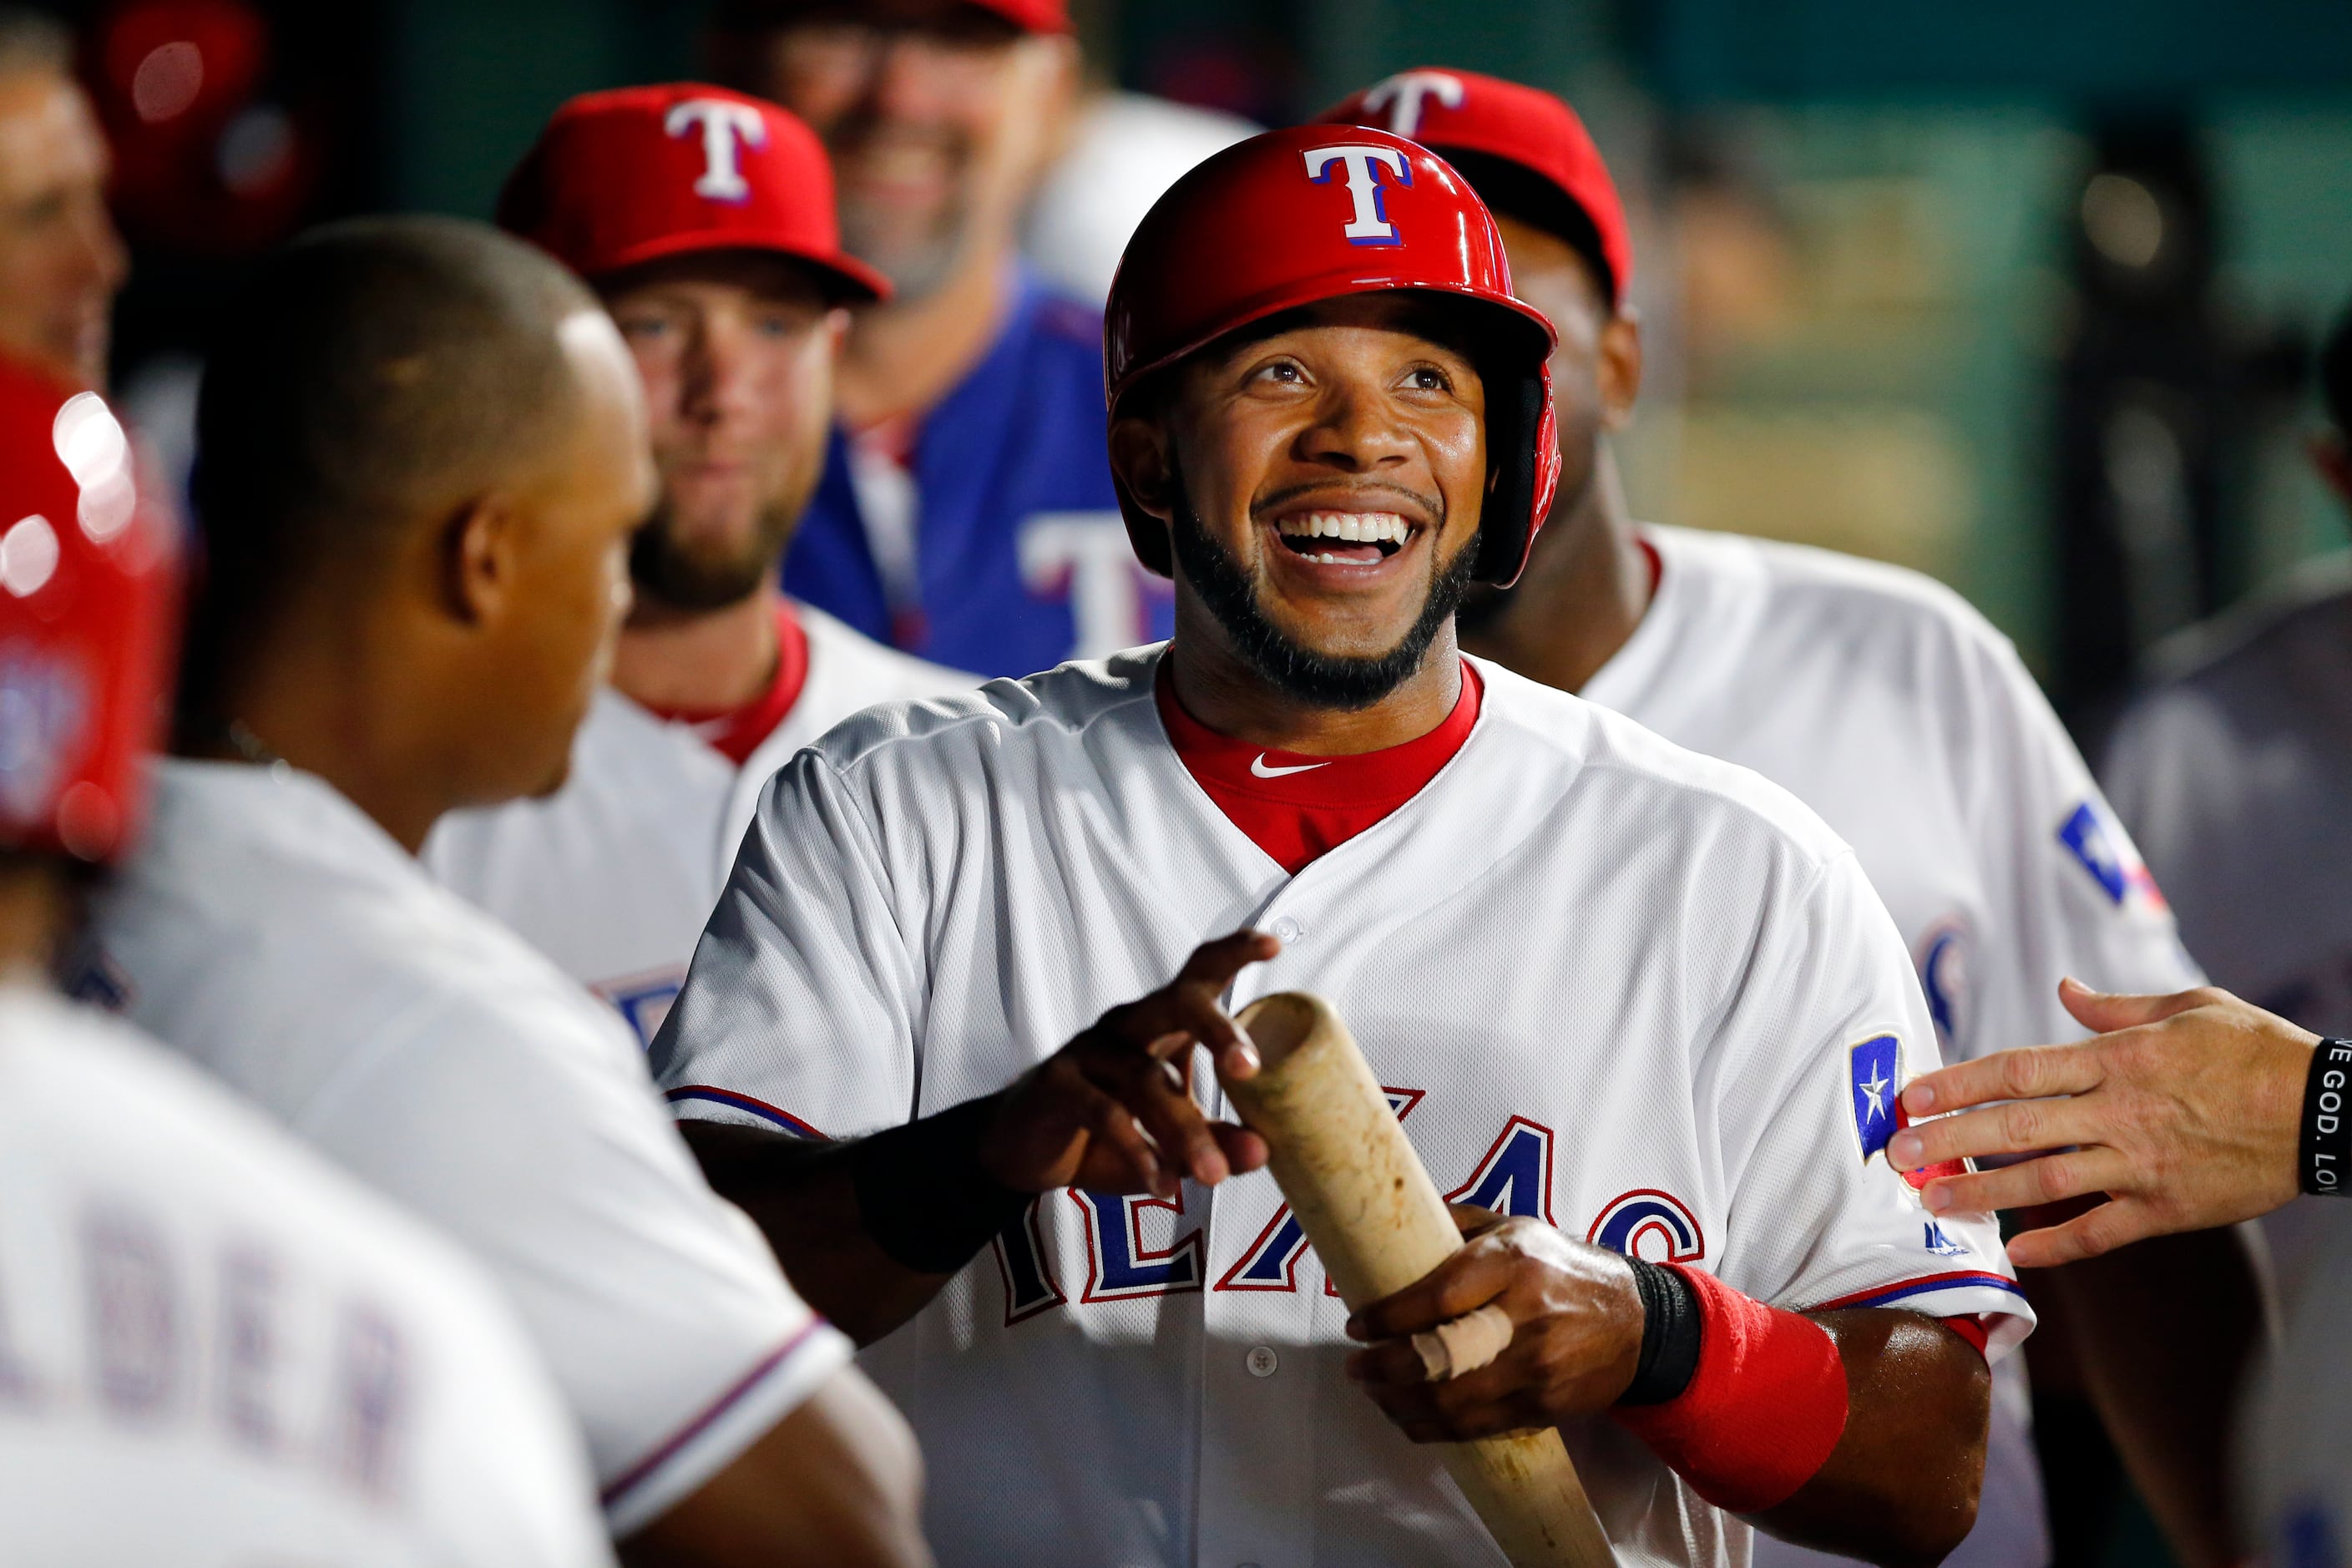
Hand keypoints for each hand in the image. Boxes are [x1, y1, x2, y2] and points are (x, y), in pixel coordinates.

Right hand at [976, 929, 1276, 1198]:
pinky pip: (1106, 1113)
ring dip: (1185, 1130)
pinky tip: (1160, 1183)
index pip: (1199, 976)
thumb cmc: (1108, 1131)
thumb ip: (1216, 1143)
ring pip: (1146, 1077)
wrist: (1027, 1149)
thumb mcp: (1170, 1143)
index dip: (1233, 954)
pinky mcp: (1058, 1083)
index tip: (1274, 945)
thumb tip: (1263, 1151)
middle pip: (1176, 1004)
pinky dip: (1138, 1151)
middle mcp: (1128, 1025)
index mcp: (1161, 1025)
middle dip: (1217, 1029)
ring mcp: (1090, 1049)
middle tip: (1248, 1068)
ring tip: (1213, 1175)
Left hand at [1341, 1209, 1645, 1441]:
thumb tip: (1393, 1222)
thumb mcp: (1517, 1228)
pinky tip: (1406, 1416)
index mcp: (1514, 1263)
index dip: (1390, 1315)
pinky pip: (1476, 1428)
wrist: (1637, 1322)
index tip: (1358, 1324)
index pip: (1440, 1294)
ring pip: (1453, 1401)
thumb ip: (1458, 1226)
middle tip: (1356, 1365)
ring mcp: (1536, 1367)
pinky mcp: (1542, 1407)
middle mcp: (1525, 1316)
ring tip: (1373, 1391)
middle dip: (1386, 1367)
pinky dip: (1432, 1428)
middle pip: (1442, 1354)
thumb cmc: (1563, 1268)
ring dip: (1400, 1403)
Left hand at [1889, 979, 2314, 1264]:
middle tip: (1896, 1155)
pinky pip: (2101, 1232)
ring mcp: (2140, 1164)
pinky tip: (2015, 1251)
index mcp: (2118, 1061)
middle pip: (2015, 1128)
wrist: (2328, 1112)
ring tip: (1932, 1202)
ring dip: (1982, 1194)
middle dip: (1948, 1141)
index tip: (1912, 1094)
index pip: (2018, 1071)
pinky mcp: (2167, 1208)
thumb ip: (2116, 1008)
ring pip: (2045, 1183)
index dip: (1959, 1084)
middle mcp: (2119, 1113)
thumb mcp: (2190, 1007)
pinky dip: (2056, 1244)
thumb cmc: (2256, 1052)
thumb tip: (2064, 991)